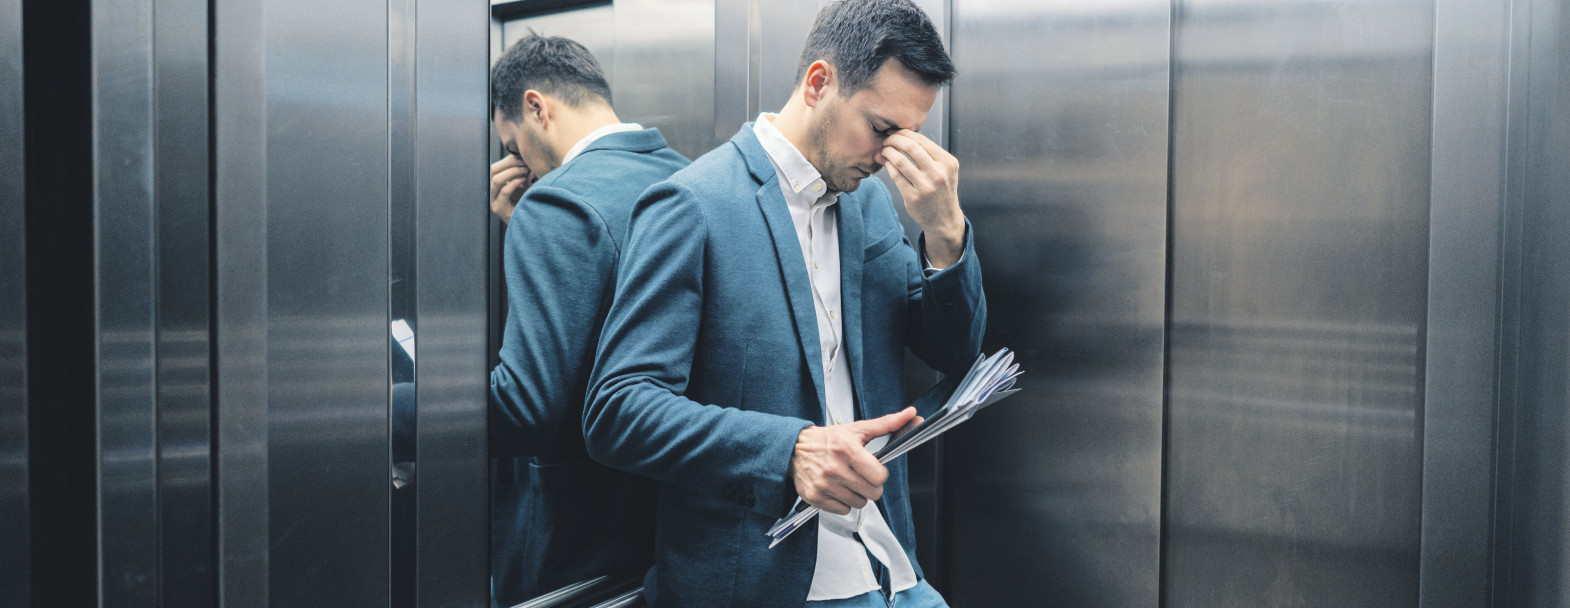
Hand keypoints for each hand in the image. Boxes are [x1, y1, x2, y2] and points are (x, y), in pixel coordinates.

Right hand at [490, 155, 531, 223]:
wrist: (533, 224)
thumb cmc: (531, 202)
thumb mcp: (527, 184)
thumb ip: (524, 172)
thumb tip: (525, 157)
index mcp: (498, 185)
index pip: (496, 167)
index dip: (508, 160)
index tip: (523, 158)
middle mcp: (493, 192)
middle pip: (493, 170)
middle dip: (510, 165)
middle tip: (525, 164)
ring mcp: (495, 201)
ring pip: (496, 180)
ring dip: (513, 173)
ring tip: (526, 172)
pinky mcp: (499, 209)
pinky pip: (504, 191)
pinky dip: (514, 183)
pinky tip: (524, 182)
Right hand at [788, 407, 923, 515]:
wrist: (795, 449)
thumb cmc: (828, 440)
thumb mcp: (857, 429)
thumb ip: (886, 424)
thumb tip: (911, 414)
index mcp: (847, 450)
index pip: (880, 477)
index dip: (880, 473)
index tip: (872, 468)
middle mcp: (835, 469)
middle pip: (873, 493)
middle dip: (870, 485)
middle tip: (859, 474)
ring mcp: (824, 485)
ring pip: (859, 504)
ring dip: (857, 494)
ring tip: (846, 480)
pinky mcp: (816, 498)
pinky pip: (844, 510)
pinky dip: (843, 502)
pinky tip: (836, 488)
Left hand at [881, 130, 964, 267]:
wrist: (944, 219)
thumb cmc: (941, 190)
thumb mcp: (944, 170)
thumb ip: (927, 154)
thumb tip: (900, 136)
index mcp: (948, 162)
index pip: (922, 140)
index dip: (905, 133)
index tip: (895, 132)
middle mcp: (939, 174)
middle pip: (910, 147)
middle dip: (894, 139)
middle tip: (886, 140)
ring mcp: (926, 187)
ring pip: (900, 161)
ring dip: (888, 152)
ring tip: (883, 150)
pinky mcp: (913, 198)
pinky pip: (896, 176)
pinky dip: (888, 166)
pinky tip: (886, 163)